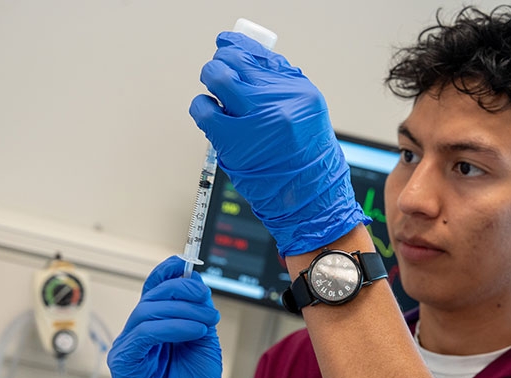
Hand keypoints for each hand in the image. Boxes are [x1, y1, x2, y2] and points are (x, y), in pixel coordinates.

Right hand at [107, 256, 221, 377]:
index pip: (154, 291)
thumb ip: (197, 313)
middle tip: (206, 303)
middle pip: (152, 296)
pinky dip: (173, 327)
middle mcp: (138, 334)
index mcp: (156, 328)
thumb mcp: (203, 342)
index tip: (184, 262)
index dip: (167, 272)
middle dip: (183, 291)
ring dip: (183, 311)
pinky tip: (192, 332)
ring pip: (148, 311)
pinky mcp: (124, 361)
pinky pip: (146, 332)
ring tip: (205, 323)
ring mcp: (128, 347)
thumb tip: (196, 283)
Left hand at [189, 32, 369, 256]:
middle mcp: (278, 102)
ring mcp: (255, 121)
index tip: (226, 45)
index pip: (260, 55)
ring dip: (210, 83)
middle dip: (221, 63)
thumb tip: (249, 59)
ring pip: (216, 78)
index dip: (237, 46)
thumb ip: (281, 87)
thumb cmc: (307, 160)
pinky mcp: (234, 141)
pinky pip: (204, 111)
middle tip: (219, 73)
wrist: (309, 200)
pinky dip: (201, 108)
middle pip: (234, 61)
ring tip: (215, 97)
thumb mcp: (308, 116)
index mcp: (300, 92)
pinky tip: (210, 114)